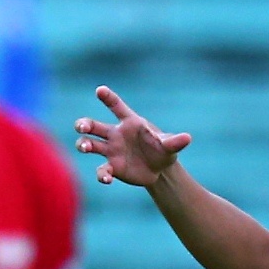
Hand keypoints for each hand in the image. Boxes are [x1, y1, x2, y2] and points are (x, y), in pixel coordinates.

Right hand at [72, 87, 191, 187]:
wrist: (159, 170)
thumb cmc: (162, 150)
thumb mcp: (170, 146)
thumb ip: (175, 142)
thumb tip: (187, 138)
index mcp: (130, 123)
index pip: (116, 106)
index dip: (108, 98)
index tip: (100, 90)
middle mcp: (116, 134)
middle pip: (94, 126)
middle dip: (84, 125)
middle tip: (81, 127)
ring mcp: (111, 151)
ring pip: (90, 144)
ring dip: (84, 144)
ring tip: (85, 147)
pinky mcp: (112, 167)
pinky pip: (101, 170)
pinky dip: (102, 174)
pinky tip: (107, 179)